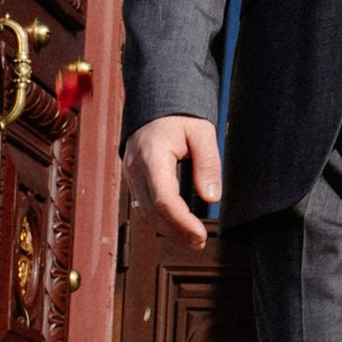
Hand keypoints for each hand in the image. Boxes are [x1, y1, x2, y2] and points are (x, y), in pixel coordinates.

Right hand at [123, 114, 219, 243]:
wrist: (156, 101)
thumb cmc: (180, 115)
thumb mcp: (202, 132)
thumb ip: (207, 164)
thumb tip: (211, 198)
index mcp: (152, 155)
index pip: (163, 199)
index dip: (182, 222)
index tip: (201, 234)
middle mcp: (135, 168)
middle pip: (152, 212)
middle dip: (177, 231)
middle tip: (201, 241)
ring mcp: (130, 174)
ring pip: (145, 213)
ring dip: (169, 229)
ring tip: (194, 238)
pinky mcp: (133, 178)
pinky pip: (144, 205)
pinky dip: (161, 219)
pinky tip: (179, 226)